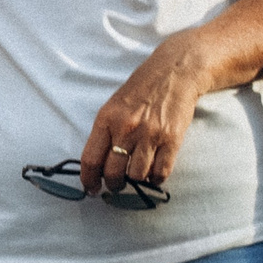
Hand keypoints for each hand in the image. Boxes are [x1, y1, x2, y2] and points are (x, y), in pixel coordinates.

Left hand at [82, 35, 210, 193]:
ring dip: (135, 182)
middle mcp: (126, 128)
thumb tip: (97, 164)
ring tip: (136, 176)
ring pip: (136, 176)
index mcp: (106, 119)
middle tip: (115, 186)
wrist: (174, 73)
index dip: (88, 179)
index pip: (90, 158)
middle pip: (113, 172)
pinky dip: (155, 179)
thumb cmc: (141, 90)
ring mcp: (150, 135)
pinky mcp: (172, 140)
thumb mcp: (114, 105)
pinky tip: (153, 173)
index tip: (90, 188)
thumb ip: (105, 132)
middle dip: (112, 185)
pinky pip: (160, 172)